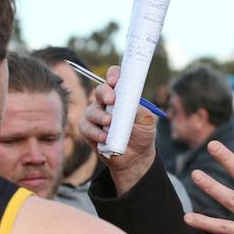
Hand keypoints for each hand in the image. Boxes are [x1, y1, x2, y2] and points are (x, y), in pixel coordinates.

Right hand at [79, 65, 156, 195]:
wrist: (136, 157)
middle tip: (112, 100)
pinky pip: (85, 126)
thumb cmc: (142, 134)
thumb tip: (129, 101)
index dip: (113, 75)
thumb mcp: (147, 120)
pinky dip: (95, 132)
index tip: (115, 81)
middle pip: (100, 90)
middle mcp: (107, 103)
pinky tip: (105, 138)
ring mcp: (97, 116)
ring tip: (110, 124)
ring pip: (91, 109)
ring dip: (100, 116)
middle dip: (104, 93)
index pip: (115, 78)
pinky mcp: (89, 130)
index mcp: (122, 95)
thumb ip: (138, 109)